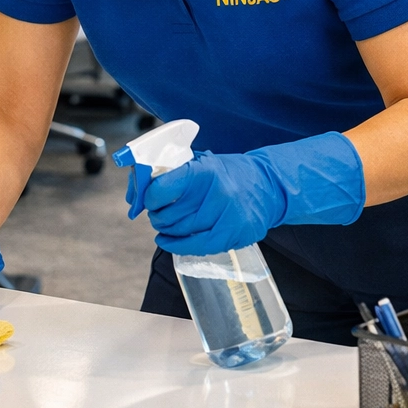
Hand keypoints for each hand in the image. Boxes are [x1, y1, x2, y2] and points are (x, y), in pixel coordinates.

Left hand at [136, 132, 365, 255]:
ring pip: (182, 231)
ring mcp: (227, 216)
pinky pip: (198, 246)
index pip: (163, 188)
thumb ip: (174, 171)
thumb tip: (140, 186)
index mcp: (205, 170)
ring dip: (167, 230)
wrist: (268, 186)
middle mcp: (217, 193)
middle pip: (170, 214)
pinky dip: (178, 246)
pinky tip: (168, 241)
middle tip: (156, 213)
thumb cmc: (228, 173)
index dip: (150, 196)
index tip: (148, 198)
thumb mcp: (203, 161)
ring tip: (165, 225)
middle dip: (158, 216)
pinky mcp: (235, 234)